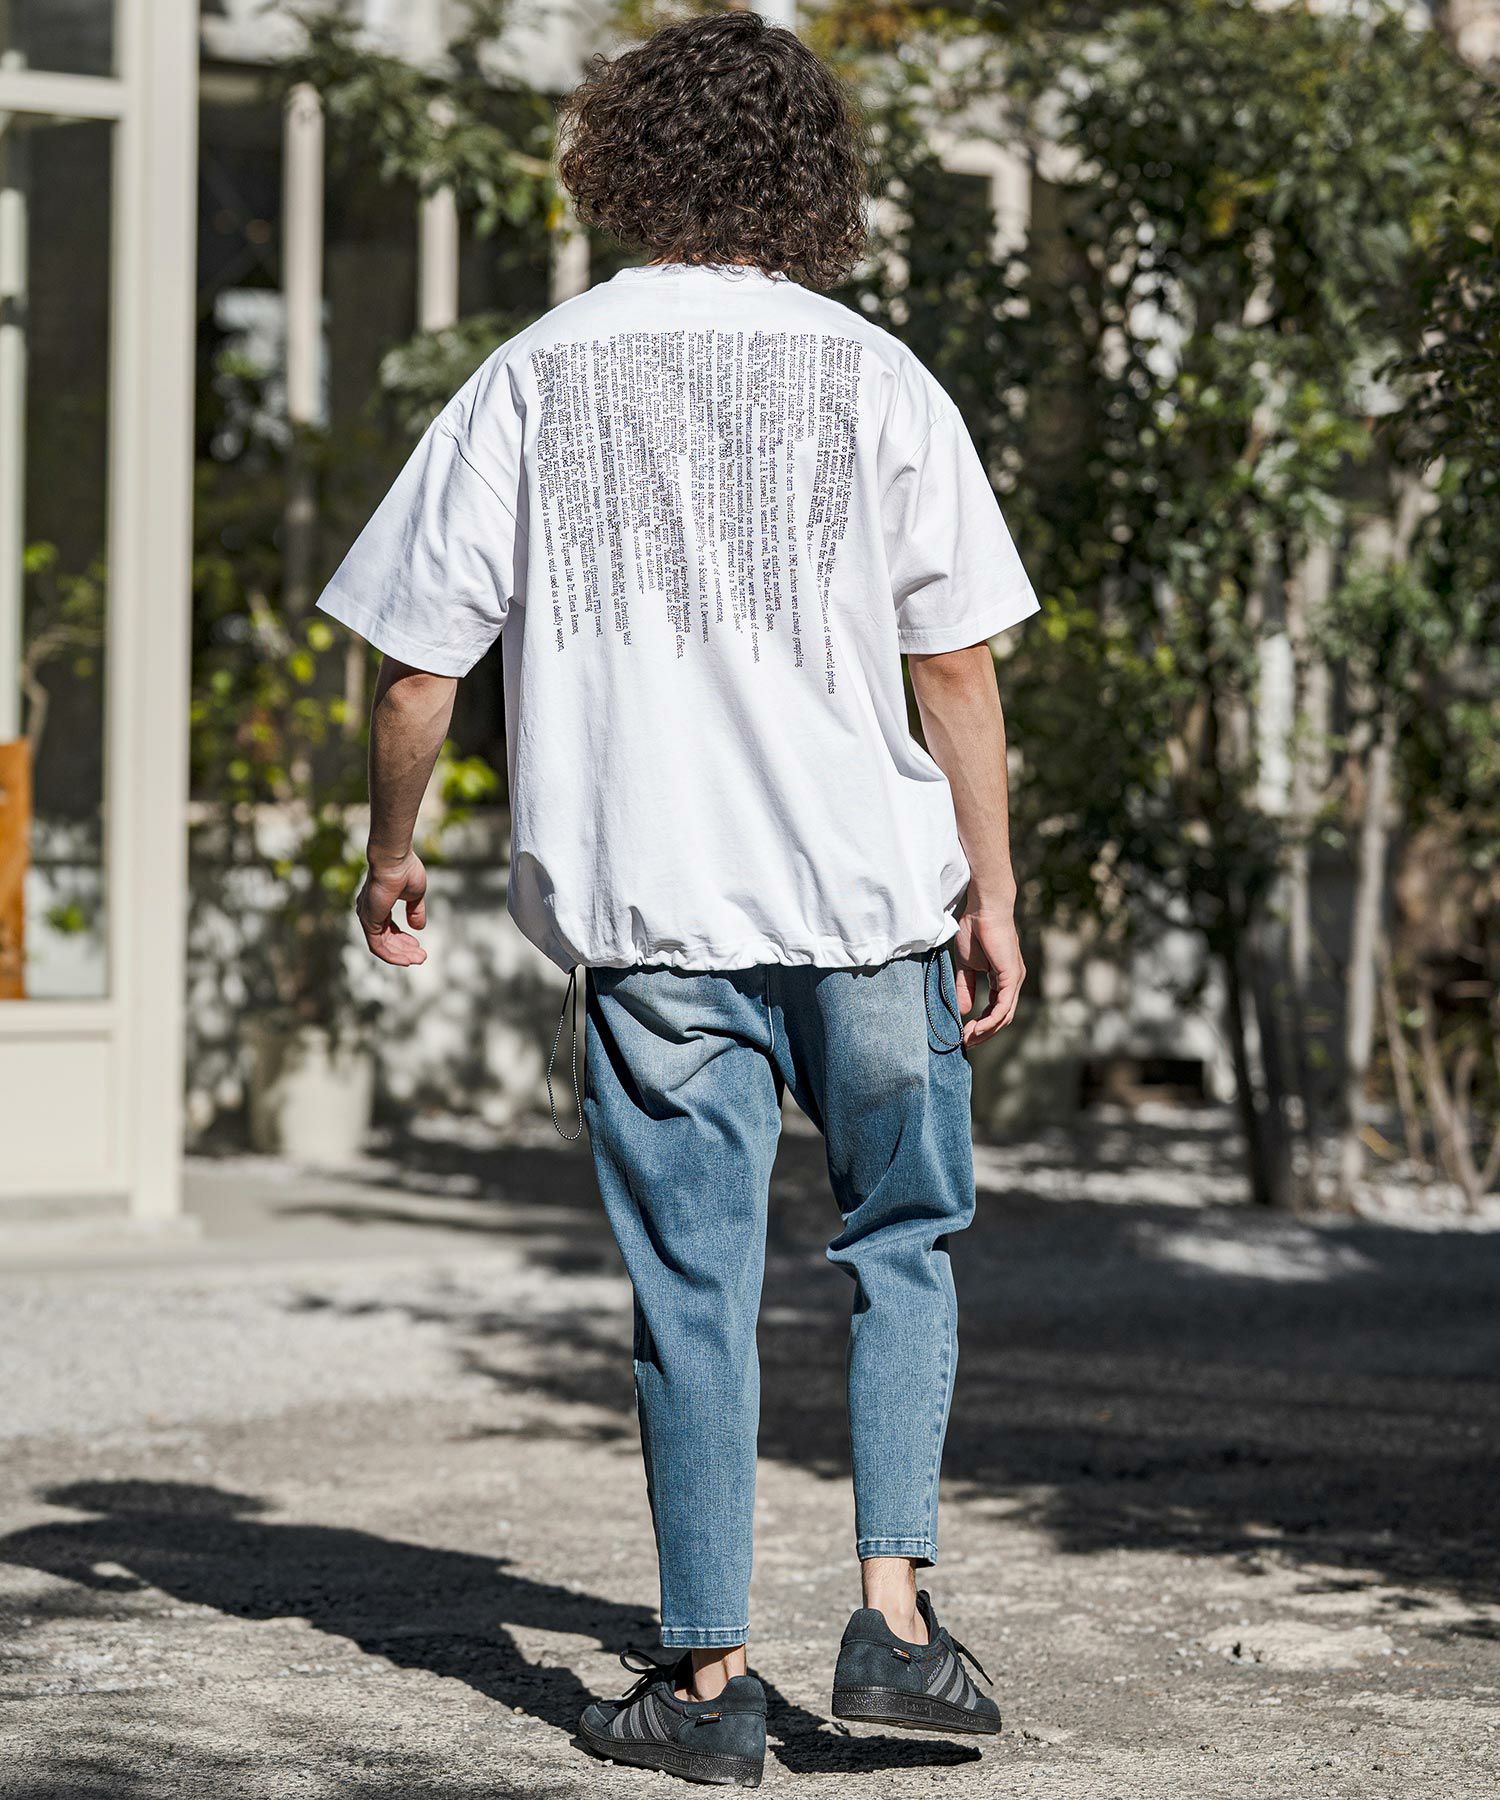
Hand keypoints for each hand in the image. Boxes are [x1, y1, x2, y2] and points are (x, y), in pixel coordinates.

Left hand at [356, 851, 428, 966]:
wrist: (394, 860)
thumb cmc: (404, 870)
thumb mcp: (415, 895)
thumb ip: (415, 911)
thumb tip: (419, 928)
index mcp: (379, 904)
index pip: (388, 927)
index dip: (403, 938)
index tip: (418, 944)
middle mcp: (370, 912)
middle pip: (386, 939)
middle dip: (404, 949)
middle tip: (421, 956)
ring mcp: (368, 917)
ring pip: (383, 946)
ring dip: (401, 955)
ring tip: (419, 959)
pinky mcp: (368, 922)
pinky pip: (378, 947)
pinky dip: (393, 955)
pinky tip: (407, 959)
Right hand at [953, 906, 1024, 1045]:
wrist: (983, 910)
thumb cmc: (975, 931)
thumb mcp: (966, 966)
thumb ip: (964, 987)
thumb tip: (963, 1011)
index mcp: (1003, 980)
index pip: (995, 1010)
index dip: (981, 1025)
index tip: (963, 1034)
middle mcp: (1012, 983)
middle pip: (1002, 1018)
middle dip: (983, 1034)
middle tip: (964, 1043)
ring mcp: (1014, 980)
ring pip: (1004, 1016)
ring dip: (985, 1031)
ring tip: (966, 1039)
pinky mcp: (1011, 976)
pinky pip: (1003, 1007)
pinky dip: (990, 1021)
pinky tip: (976, 1028)